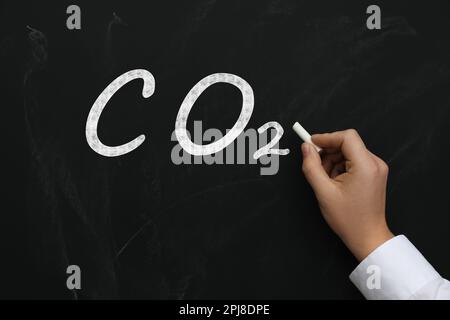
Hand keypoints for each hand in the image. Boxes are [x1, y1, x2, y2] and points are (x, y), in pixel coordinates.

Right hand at [301, 129, 393, 260]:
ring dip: (333, 161)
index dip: (326, 137)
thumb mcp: (324, 192)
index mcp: (366, 166)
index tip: (311, 143)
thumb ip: (311, 167)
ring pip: (349, 152)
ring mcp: (376, 169)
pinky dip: (341, 167)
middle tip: (316, 167)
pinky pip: (354, 161)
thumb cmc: (349, 219)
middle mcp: (375, 164)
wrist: (367, 237)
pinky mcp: (374, 174)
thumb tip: (306, 148)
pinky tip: (335, 182)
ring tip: (326, 180)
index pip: (346, 137)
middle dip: (328, 152)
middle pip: (347, 144)